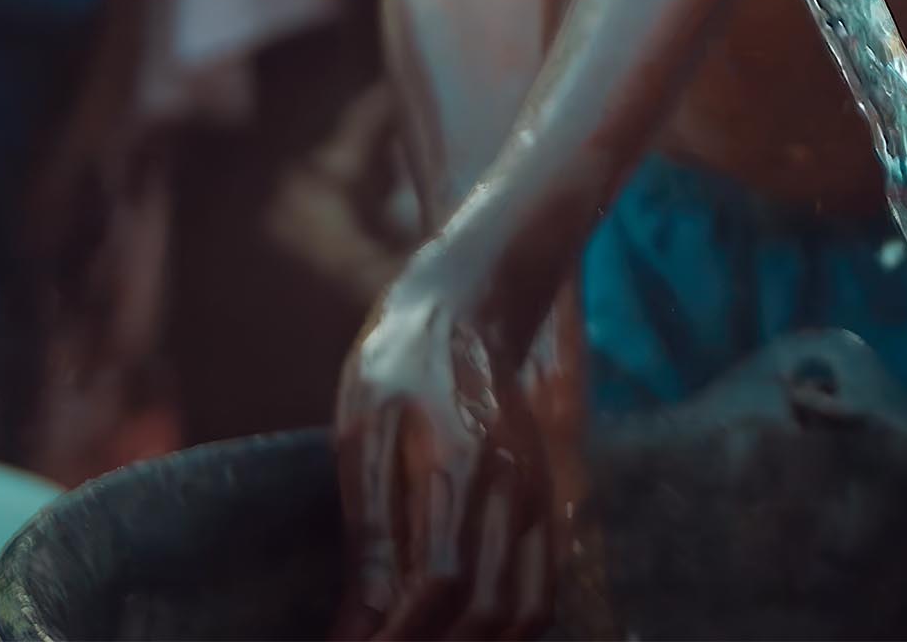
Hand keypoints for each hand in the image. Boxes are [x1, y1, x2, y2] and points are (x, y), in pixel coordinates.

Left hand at [337, 275, 555, 638]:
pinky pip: (543, 584)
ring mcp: (541, 494)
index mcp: (462, 466)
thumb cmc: (403, 361)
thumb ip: (368, 536)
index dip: (395, 640)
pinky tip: (462, 629)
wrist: (477, 298)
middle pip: (492, 612)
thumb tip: (357, 628)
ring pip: (531, 608)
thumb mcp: (363, 437)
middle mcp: (516, 488)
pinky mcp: (550, 498)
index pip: (438, 586)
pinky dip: (508, 624)